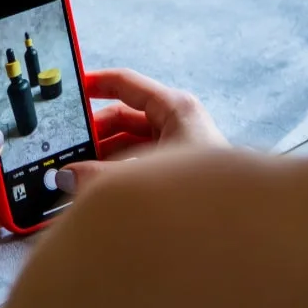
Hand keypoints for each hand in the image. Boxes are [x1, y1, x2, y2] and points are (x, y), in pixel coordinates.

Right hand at [55, 69, 225, 192]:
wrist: (240, 224)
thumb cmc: (205, 191)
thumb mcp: (142, 176)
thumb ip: (98, 177)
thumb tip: (67, 177)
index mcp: (174, 108)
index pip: (126, 83)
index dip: (95, 84)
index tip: (70, 91)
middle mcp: (178, 121)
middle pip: (124, 116)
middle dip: (95, 133)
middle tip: (68, 149)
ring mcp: (180, 144)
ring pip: (132, 141)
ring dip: (106, 157)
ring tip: (81, 175)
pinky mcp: (182, 168)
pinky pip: (143, 161)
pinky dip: (123, 172)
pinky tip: (104, 190)